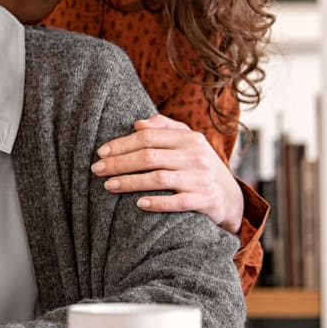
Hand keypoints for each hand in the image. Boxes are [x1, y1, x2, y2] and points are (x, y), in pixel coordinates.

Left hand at [91, 114, 243, 233]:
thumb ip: (164, 128)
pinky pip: (177, 203)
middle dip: (119, 163)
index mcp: (189, 138)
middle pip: (149, 157)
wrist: (230, 197)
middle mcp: (196, 156)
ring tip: (108, 186)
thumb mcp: (188, 142)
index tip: (101, 152)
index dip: (122, 144)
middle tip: (96, 170)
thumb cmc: (199, 165)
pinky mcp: (205, 201)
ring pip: (158, 179)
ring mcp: (200, 179)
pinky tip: (138, 204)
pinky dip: (157, 203)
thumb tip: (137, 123)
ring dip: (130, 182)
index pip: (148, 137)